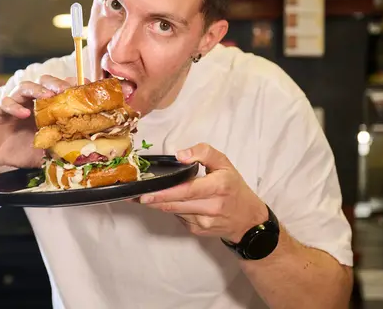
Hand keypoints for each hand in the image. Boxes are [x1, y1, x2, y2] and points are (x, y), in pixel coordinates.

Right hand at [0, 75, 79, 168]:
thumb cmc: (16, 151)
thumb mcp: (41, 153)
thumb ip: (57, 150)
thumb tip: (79, 156)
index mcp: (42, 108)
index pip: (58, 91)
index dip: (70, 86)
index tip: (84, 86)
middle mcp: (28, 101)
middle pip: (43, 82)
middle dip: (55, 83)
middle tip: (66, 90)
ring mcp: (12, 103)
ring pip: (24, 87)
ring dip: (37, 90)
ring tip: (48, 96)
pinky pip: (4, 103)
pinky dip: (14, 106)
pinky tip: (23, 113)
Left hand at [139, 143, 267, 242]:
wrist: (247, 220)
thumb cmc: (234, 188)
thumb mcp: (225, 164)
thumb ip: (204, 152)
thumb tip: (180, 155)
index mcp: (219, 187)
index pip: (187, 190)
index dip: (164, 193)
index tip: (146, 193)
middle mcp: (212, 207)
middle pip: (175, 204)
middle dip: (153, 200)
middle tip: (135, 196)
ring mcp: (204, 222)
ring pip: (174, 211)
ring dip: (159, 204)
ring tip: (145, 196)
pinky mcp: (198, 231)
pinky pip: (179, 217)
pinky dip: (172, 209)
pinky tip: (171, 202)